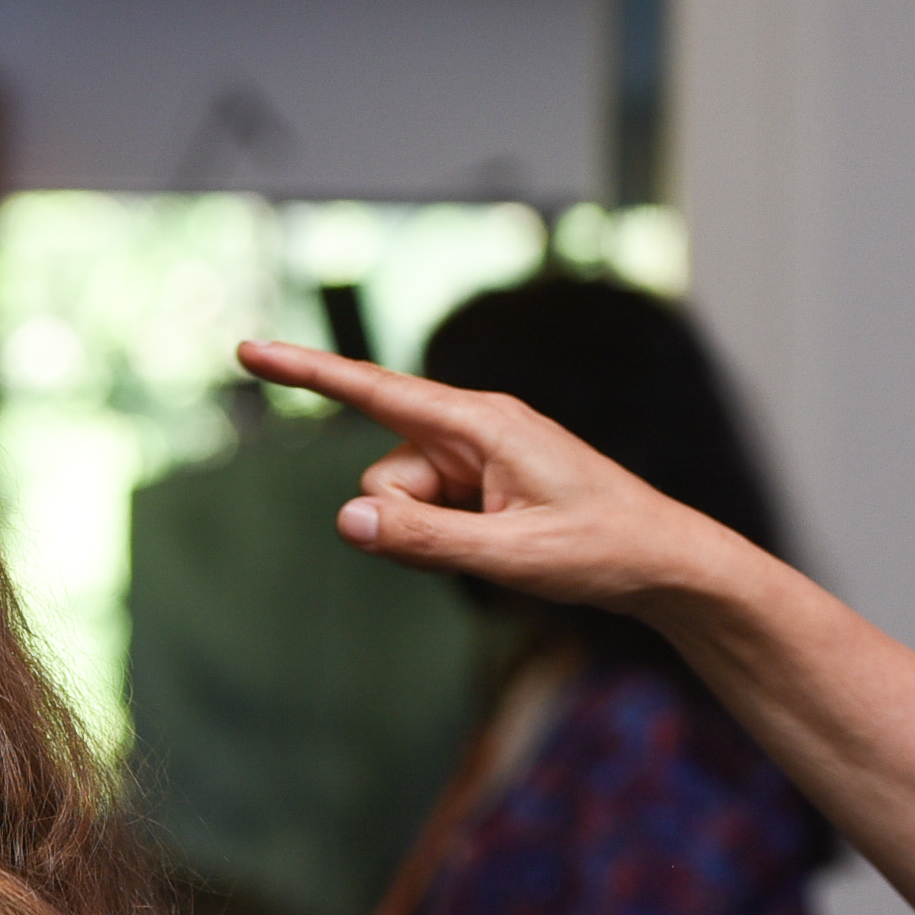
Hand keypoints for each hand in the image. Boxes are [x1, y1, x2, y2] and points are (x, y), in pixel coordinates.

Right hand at [236, 339, 744, 612]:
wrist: (666, 564)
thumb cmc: (604, 550)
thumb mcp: (512, 556)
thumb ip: (423, 542)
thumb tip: (345, 521)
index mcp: (484, 422)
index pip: (374, 390)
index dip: (306, 372)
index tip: (248, 350)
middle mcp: (472, 429)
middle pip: (382, 476)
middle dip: (405, 520)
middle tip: (486, 543)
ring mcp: (474, 458)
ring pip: (399, 501)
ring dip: (432, 535)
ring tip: (506, 544)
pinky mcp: (479, 484)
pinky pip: (425, 514)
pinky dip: (447, 538)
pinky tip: (506, 543)